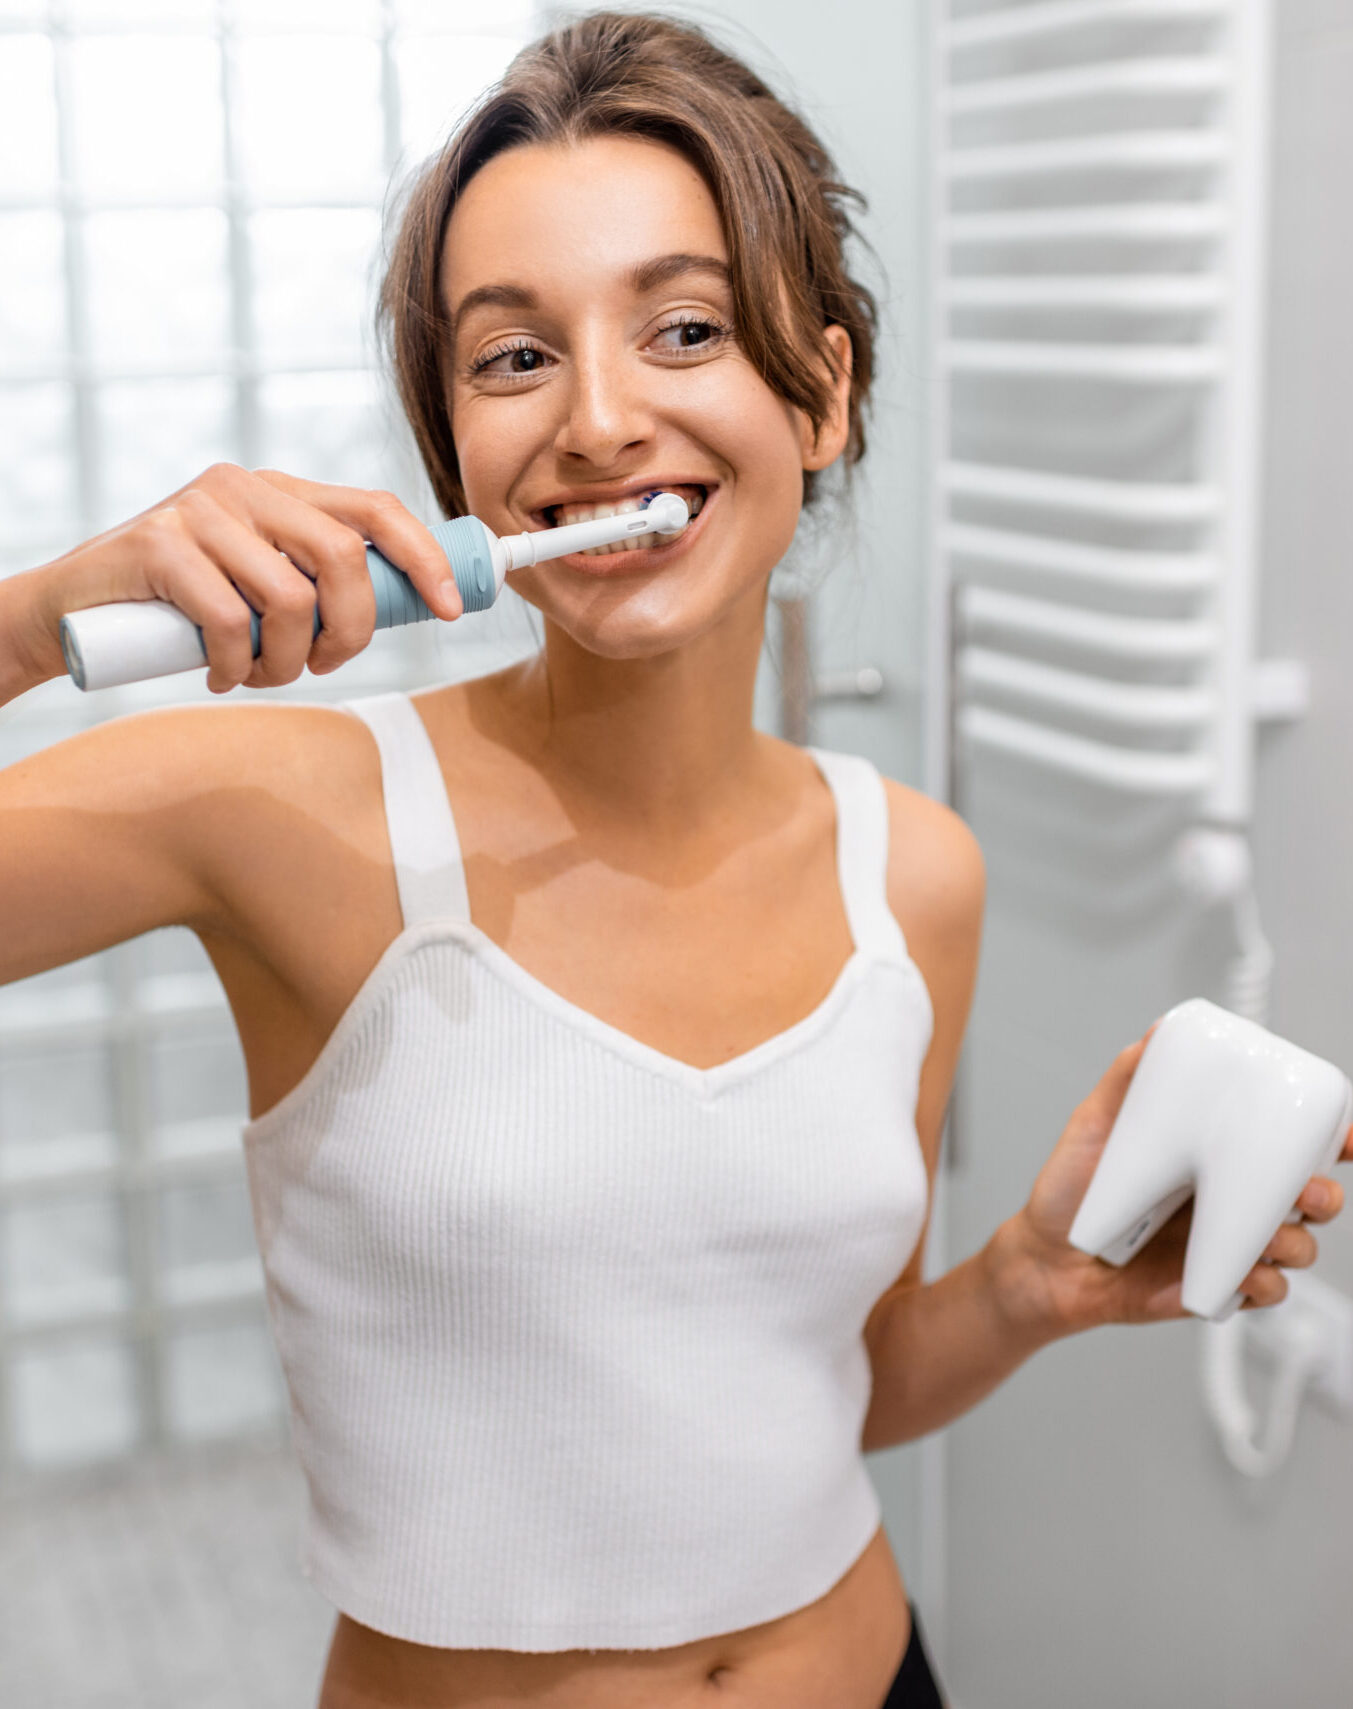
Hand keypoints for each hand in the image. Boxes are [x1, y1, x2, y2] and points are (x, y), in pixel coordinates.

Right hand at [16, 464, 461, 695]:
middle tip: (324, 666)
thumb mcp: (260, 587)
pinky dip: (234, 666)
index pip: (376, 509)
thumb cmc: (184, 607)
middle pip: (344, 558)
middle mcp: (245, 488)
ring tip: (257, 675)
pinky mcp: (158, 544)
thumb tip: (409, 608)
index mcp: (282, 492)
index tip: (449, 609)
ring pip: (290, 598)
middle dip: (351, 631)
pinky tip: (219, 676)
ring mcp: (199, 510)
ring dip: (287, 661)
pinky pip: (229, 620)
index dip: (424, 558)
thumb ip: (317, 585)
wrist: (73, 608)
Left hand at [998, 1031, 1351, 1336]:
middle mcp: (1228, 1199)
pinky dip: (1264, 1283)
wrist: (1046, 1260)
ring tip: (1263, 1238)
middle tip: (1305, 1192)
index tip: (1346, 1136)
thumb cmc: (1070, 1191)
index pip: (1287, 1143)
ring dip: (1296, 1241)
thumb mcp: (1095, 1124)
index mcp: (1214, 1156)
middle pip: (1310, 1194)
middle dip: (1324, 1193)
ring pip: (1297, 1244)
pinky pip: (1265, 1290)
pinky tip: (1242, 1274)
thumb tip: (1157, 1034)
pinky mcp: (1216, 1286)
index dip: (1330, 1139)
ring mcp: (1226, 1244)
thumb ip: (1128, 1079)